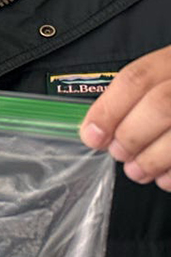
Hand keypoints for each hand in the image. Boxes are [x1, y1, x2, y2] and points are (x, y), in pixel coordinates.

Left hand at [81, 46, 170, 189]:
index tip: (92, 135)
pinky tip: (164, 178)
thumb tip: (97, 130)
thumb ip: (134, 97)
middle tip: (119, 153)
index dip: (108, 109)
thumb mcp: (161, 78)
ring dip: (152, 159)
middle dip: (131, 136)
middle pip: (161, 104)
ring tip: (138, 171)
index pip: (137, 78)